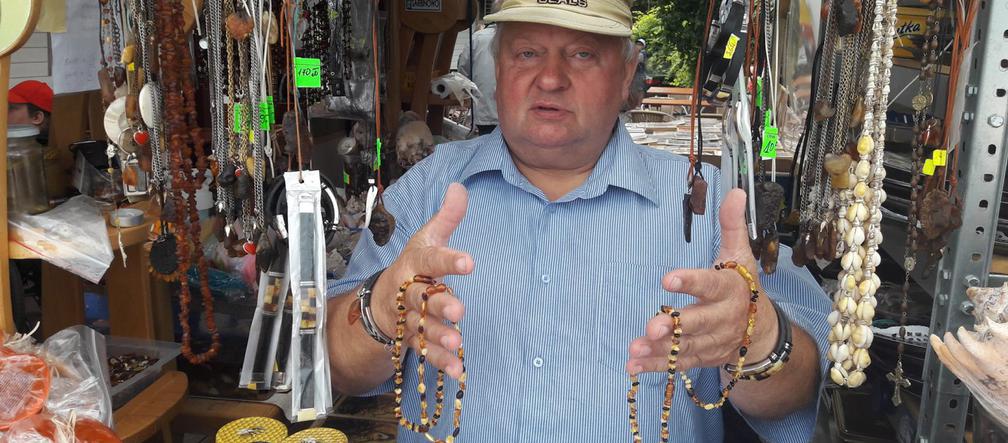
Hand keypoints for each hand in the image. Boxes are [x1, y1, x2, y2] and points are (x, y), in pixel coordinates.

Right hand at [372, 183, 473, 378]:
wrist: (379, 302)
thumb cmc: (412, 267)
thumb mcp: (426, 239)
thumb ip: (446, 217)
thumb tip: (459, 187)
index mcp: (415, 263)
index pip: (431, 259)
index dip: (448, 260)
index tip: (468, 262)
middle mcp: (410, 291)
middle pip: (422, 296)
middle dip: (440, 303)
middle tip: (459, 308)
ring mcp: (409, 317)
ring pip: (422, 326)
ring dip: (439, 335)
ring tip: (457, 342)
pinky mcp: (413, 338)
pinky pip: (425, 351)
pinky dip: (440, 361)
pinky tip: (457, 370)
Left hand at [627, 189, 778, 373]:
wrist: (761, 331)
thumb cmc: (742, 284)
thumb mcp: (741, 254)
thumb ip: (732, 225)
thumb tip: (734, 192)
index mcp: (730, 290)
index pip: (711, 285)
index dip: (691, 282)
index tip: (668, 279)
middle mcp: (723, 319)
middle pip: (699, 323)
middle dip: (676, 326)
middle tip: (652, 326)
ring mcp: (712, 342)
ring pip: (686, 346)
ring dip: (660, 350)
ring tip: (635, 348)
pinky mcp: (702, 358)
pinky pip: (678, 363)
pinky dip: (656, 366)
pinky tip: (633, 365)